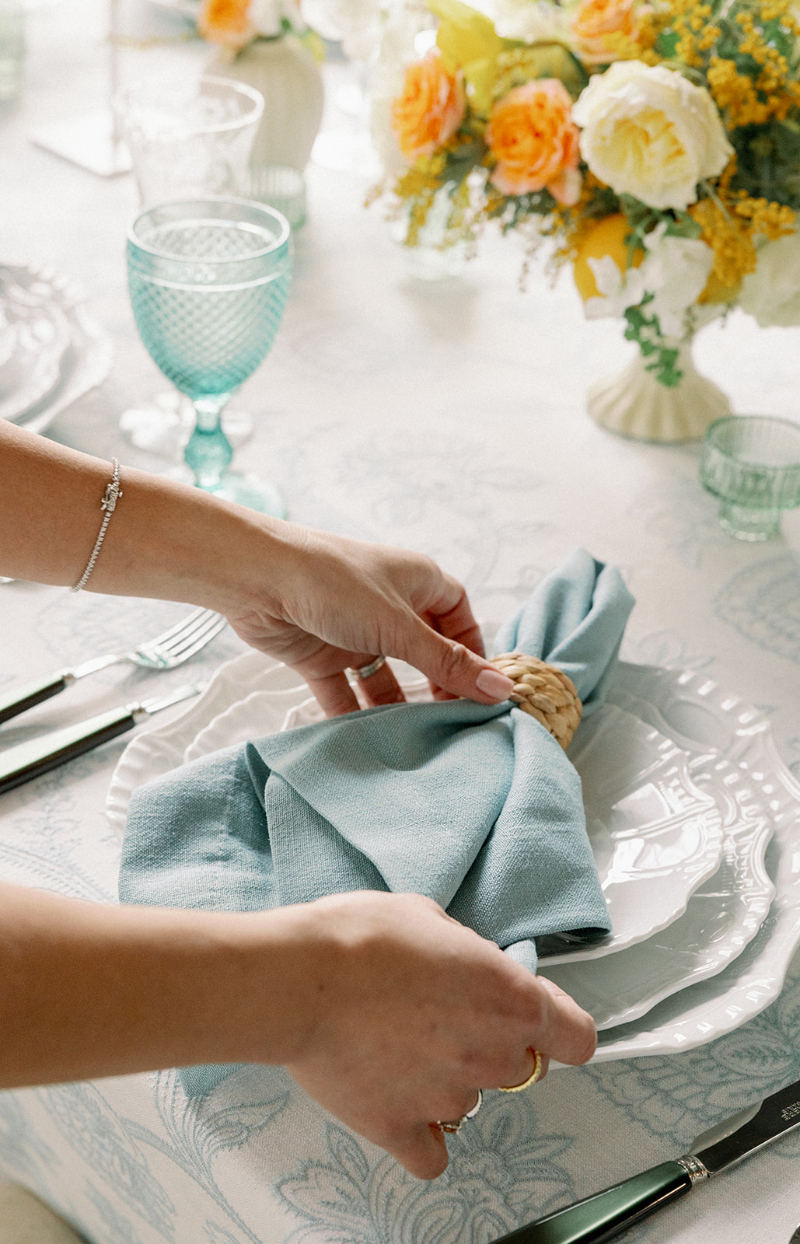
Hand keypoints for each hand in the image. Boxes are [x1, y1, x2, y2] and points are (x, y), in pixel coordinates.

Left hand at [226, 525, 514, 715]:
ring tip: (415, 742)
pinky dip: (354, 714)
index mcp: (416, 581)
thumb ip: (447, 664)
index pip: (458, 615)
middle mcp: (387, 604)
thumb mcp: (400, 627)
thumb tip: (501, 690)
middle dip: (436, 685)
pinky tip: (367, 742)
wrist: (255, 578)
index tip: (482, 689)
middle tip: (452, 725)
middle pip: (423, 650)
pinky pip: (344, 690)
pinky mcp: (320, 653)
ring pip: (385, 674)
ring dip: (396, 705)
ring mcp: (353, 630)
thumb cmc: (334, 584)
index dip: (471, 649)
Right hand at [279, 892, 596, 1178]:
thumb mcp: (432, 918)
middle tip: (445, 1016)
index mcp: (511, 998)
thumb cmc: (362, 937)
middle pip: (521, 1068)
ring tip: (401, 1044)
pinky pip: (430, 1156)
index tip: (542, 1019)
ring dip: (450, 1080)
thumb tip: (467, 968)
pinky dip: (420, 1136)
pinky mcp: (400, 1129)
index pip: (577, 1037)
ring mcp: (449, 1098)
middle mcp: (491, 1055)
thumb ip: (468, 954)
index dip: (560, 1026)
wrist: (302, 978)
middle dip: (494, 1044)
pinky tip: (400, 1101)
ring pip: (472, 1103)